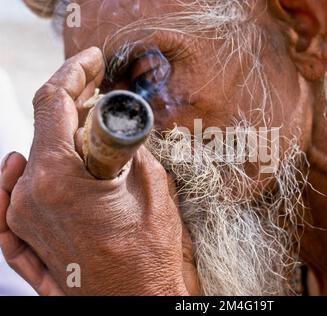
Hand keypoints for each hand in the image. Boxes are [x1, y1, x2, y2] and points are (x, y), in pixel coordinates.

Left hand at [0, 47, 198, 295]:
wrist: (136, 305)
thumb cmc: (149, 256)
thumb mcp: (152, 188)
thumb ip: (127, 149)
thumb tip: (116, 129)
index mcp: (60, 178)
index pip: (55, 102)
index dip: (74, 72)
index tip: (90, 61)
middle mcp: (29, 196)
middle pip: (44, 129)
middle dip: (72, 104)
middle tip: (97, 93)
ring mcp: (21, 220)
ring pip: (31, 160)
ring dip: (55, 138)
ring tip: (82, 130)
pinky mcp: (24, 239)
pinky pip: (6, 198)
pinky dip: (13, 176)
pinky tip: (15, 163)